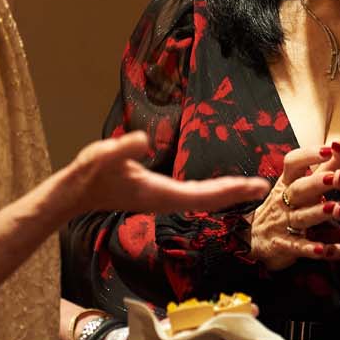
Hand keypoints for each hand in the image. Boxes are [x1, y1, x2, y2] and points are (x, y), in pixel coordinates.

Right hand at [69, 132, 269, 213]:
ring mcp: (163, 200)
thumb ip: (122, 148)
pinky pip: (194, 195)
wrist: (74, 195)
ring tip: (251, 187)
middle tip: (264, 186)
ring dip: (227, 193)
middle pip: (209, 199)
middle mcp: (166, 200)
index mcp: (159, 193)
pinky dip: (213, 191)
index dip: (230, 190)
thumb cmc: (89, 174)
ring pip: (203, 199)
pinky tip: (221, 188)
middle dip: (236, 192)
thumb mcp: (103, 155)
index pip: (203, 193)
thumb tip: (143, 139)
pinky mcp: (159, 196)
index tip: (254, 186)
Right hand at [248, 147, 330, 269]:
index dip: (310, 154)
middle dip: (317, 182)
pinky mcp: (283, 245)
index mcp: (287, 182)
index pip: (293, 162)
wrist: (253, 239)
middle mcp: (283, 200)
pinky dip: (309, 249)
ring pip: (300, 217)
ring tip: (335, 209)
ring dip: (317, 213)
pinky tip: (324, 250)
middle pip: (299, 188)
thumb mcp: (297, 185)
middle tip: (337, 177)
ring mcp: (282, 223)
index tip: (330, 148)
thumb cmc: (284, 207)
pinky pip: (297, 247)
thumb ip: (322, 167)